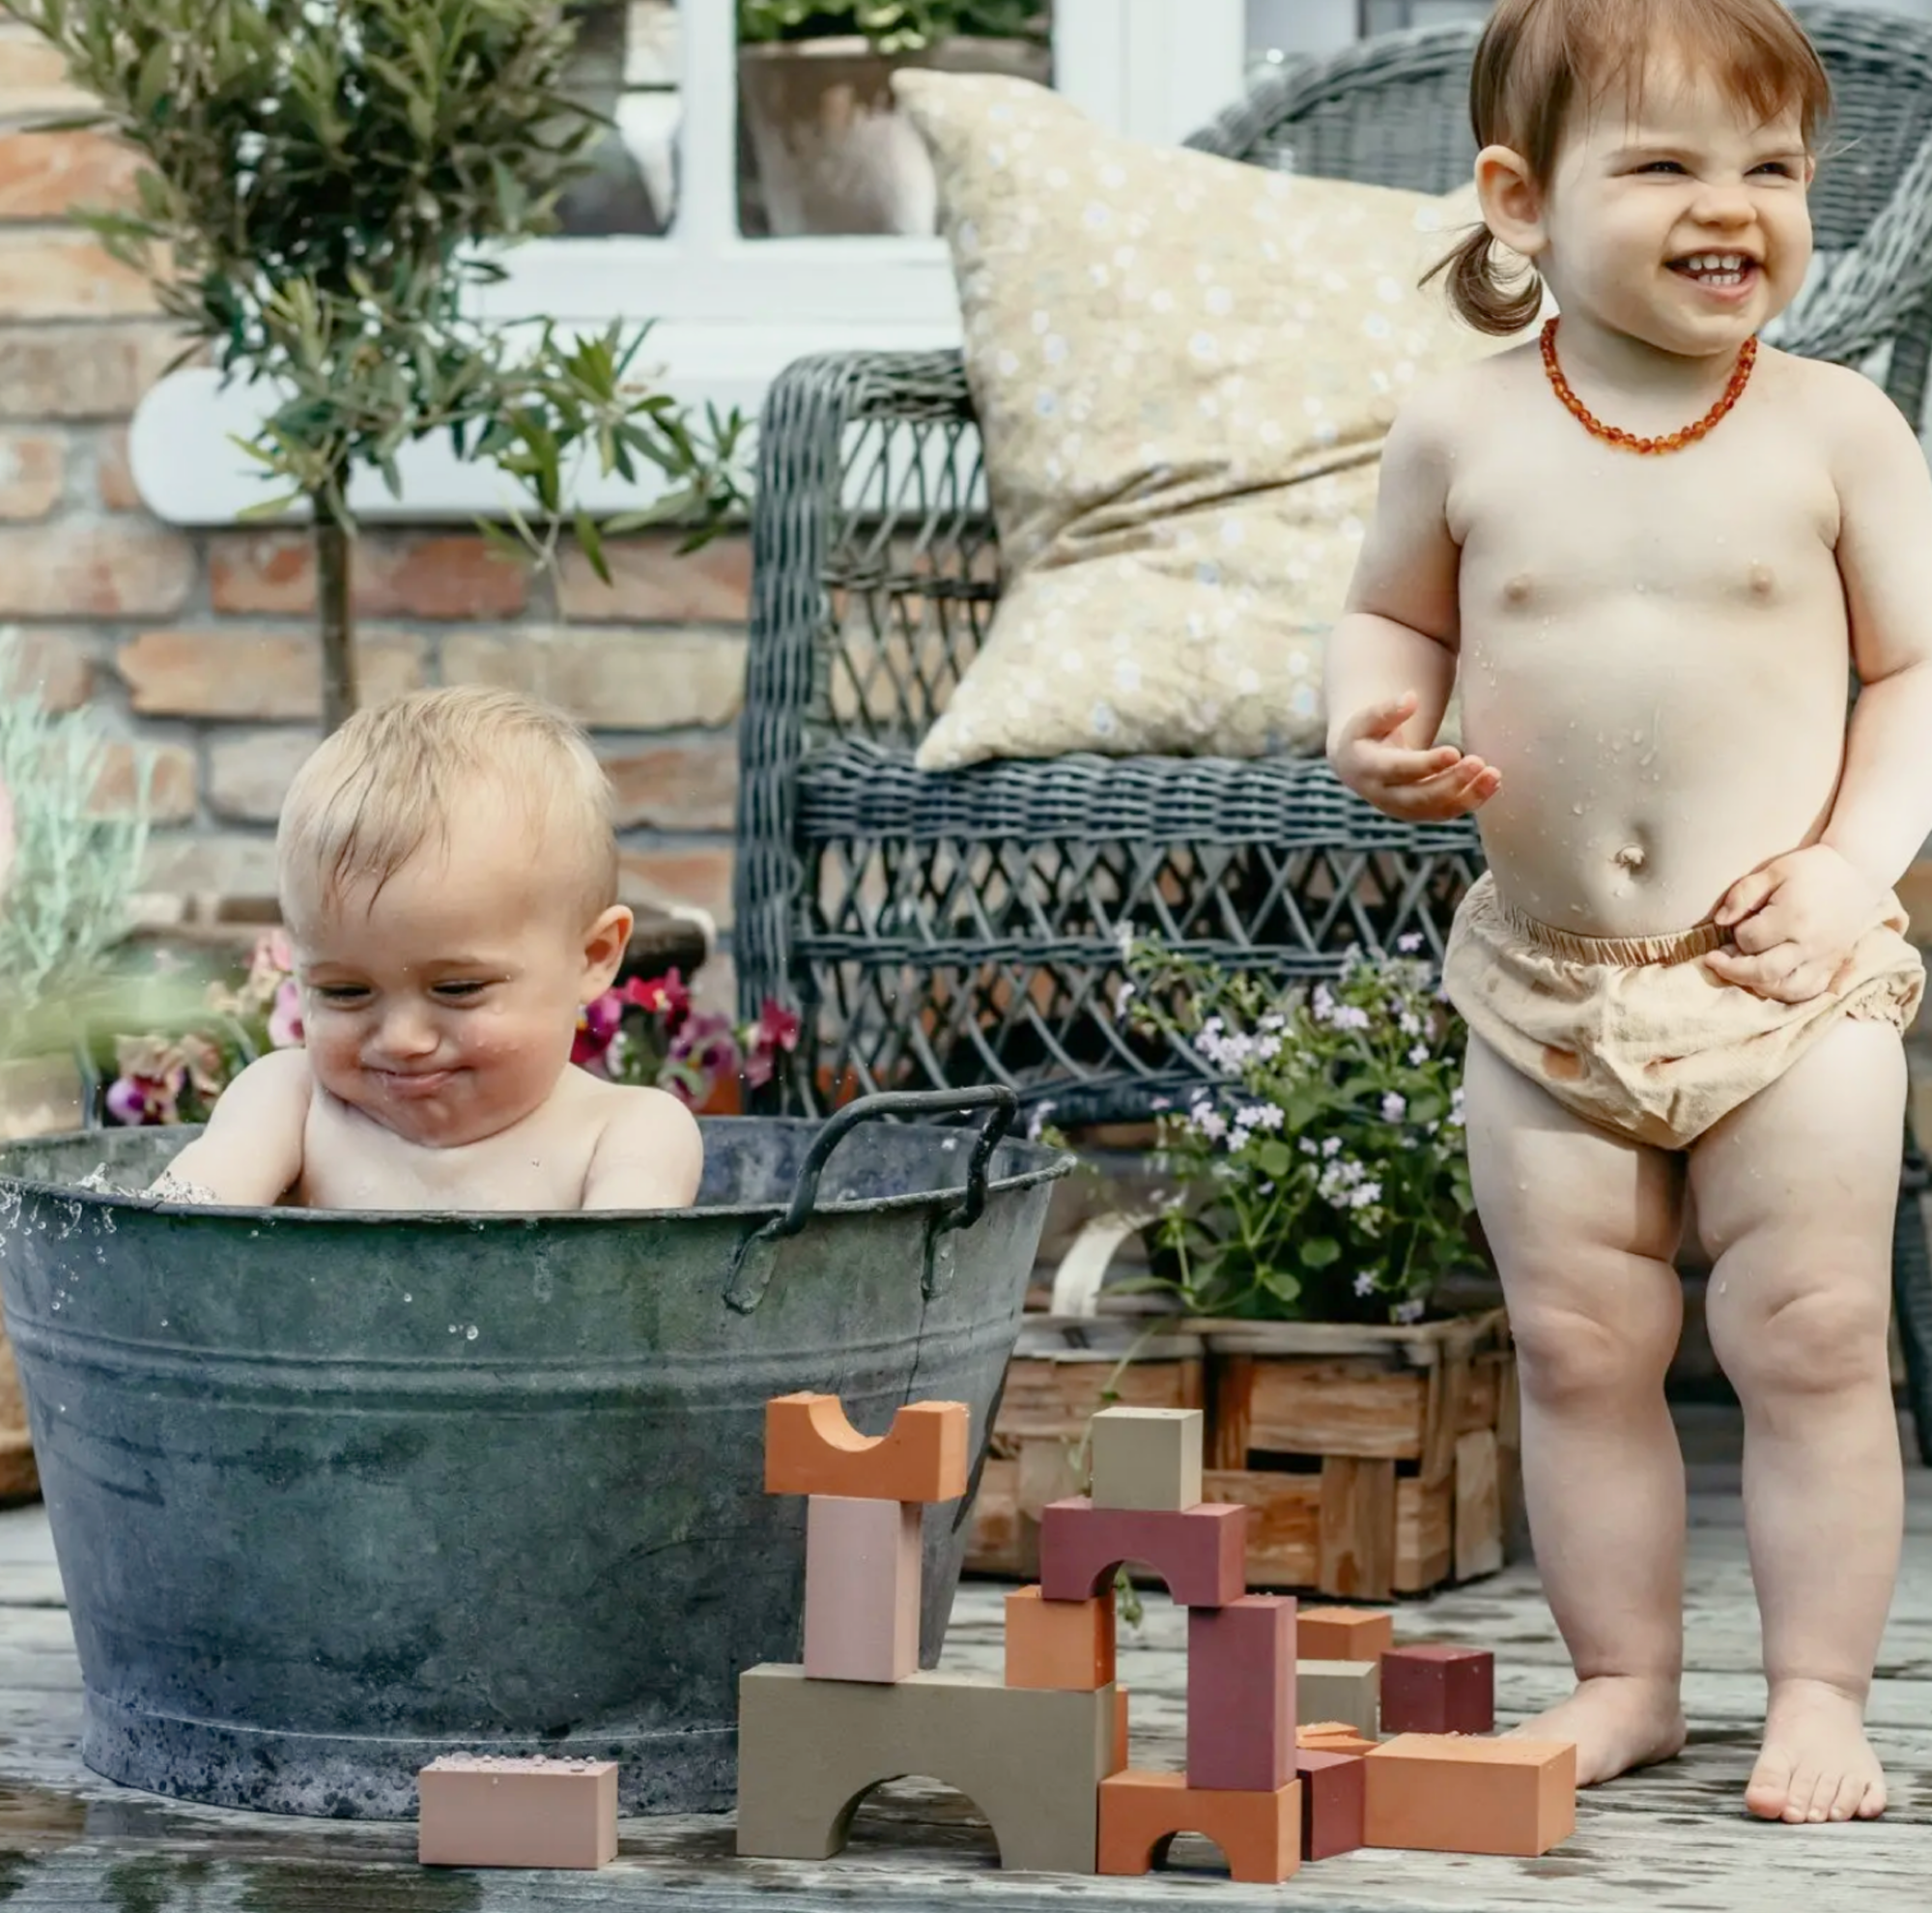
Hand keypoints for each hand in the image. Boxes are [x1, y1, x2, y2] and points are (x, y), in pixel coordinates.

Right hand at [1330, 693, 1500, 821]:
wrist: (1357, 766)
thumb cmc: (1365, 736)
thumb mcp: (1366, 720)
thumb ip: (1386, 710)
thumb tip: (1410, 699)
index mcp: (1368, 770)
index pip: (1400, 770)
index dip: (1427, 764)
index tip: (1454, 752)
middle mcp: (1385, 796)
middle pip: (1421, 796)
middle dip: (1452, 783)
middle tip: (1478, 763)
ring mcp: (1403, 809)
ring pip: (1438, 809)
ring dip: (1469, 795)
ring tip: (1494, 774)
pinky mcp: (1420, 812)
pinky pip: (1447, 811)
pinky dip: (1471, 799)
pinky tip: (1492, 781)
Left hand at [1704, 844, 1888, 1002]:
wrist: (1858, 873)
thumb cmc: (1810, 870)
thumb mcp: (1773, 871)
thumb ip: (1743, 894)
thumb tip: (1720, 921)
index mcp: (1794, 918)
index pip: (1749, 940)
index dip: (1735, 935)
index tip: (1738, 924)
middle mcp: (1810, 944)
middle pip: (1762, 972)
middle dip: (1731, 969)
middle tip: (1715, 960)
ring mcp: (1824, 958)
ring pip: (1784, 989)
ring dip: (1755, 984)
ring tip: (1741, 970)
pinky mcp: (1833, 965)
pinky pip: (1808, 992)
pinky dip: (1784, 992)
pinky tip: (1769, 980)